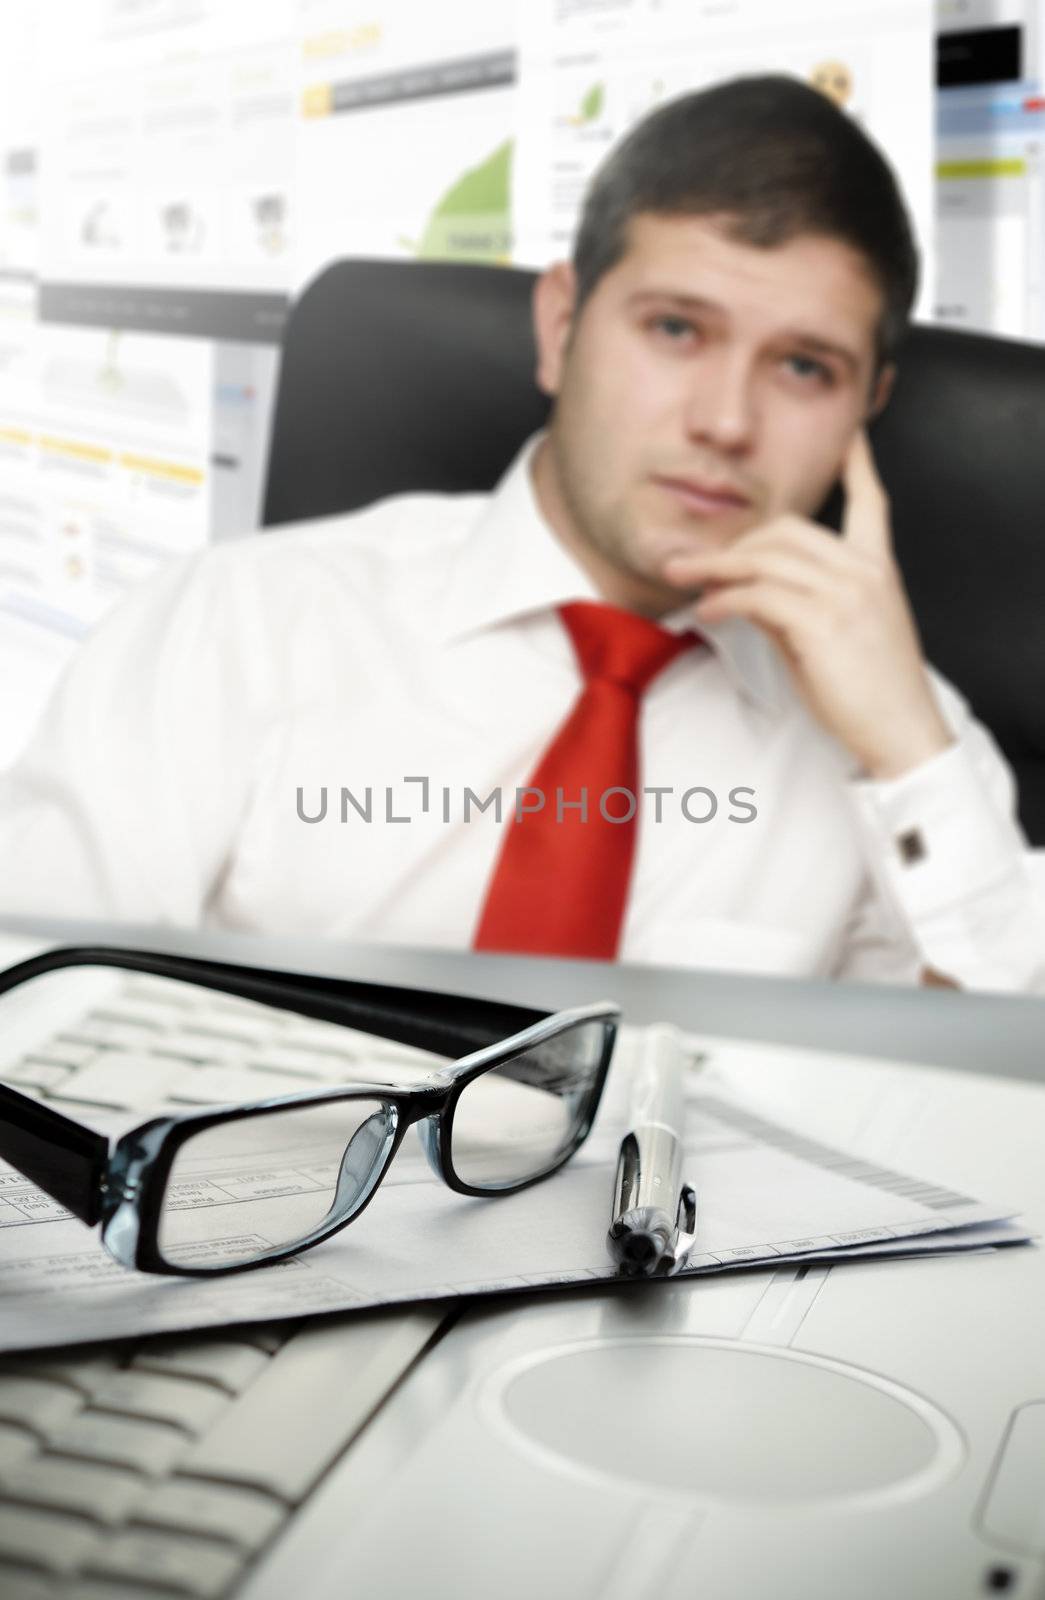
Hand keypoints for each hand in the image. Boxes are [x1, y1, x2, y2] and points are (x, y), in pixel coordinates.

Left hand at [663, 430, 954, 779]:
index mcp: (877, 569)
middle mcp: (865, 571)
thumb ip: (794, 606)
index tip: (852, 436)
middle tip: (692, 562)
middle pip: (787, 531)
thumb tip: (743, 594)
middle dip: (734, 545)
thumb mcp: (831, 638)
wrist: (902, 732)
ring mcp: (847, 593)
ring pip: (767, 559)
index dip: (859, 465)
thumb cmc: (868, 693)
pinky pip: (760, 596)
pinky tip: (708, 610)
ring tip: (682, 579)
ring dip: (716, 568)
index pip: (872, 503)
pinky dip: (726, 599)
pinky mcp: (825, 622)